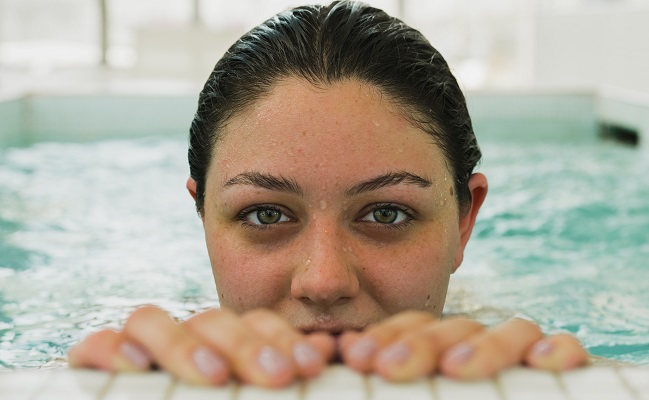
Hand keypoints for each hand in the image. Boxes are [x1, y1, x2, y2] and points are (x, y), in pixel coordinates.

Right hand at [68, 306, 334, 387]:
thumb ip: (284, 376)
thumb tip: (322, 351)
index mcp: (227, 351)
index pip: (253, 324)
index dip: (281, 337)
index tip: (312, 365)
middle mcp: (185, 346)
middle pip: (210, 320)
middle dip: (246, 343)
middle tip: (278, 375)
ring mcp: (139, 353)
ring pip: (152, 319)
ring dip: (184, 343)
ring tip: (214, 377)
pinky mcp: (96, 367)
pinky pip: (96, 345)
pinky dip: (111, 349)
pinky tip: (137, 367)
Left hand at [338, 311, 588, 380]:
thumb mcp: (408, 398)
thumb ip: (384, 372)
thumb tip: (344, 349)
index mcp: (443, 354)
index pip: (415, 328)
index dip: (387, 336)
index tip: (358, 358)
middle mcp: (483, 350)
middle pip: (457, 328)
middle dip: (421, 343)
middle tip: (387, 367)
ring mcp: (524, 359)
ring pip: (512, 330)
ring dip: (483, 346)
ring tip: (454, 368)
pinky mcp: (566, 371)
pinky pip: (567, 350)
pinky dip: (559, 349)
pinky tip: (544, 360)